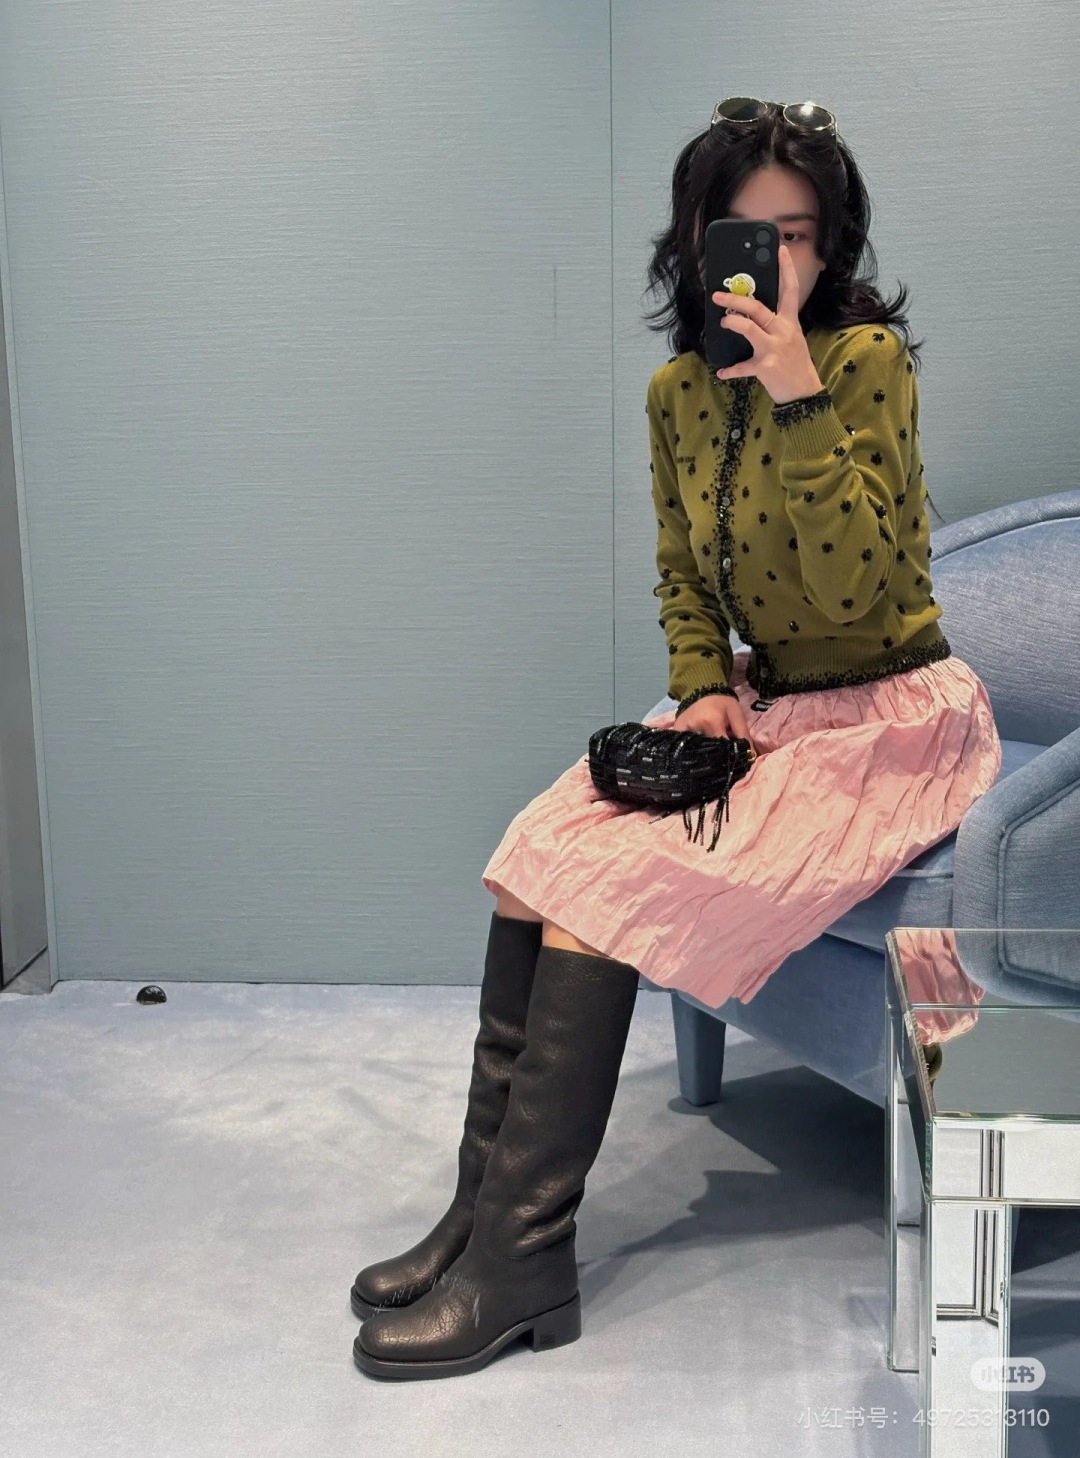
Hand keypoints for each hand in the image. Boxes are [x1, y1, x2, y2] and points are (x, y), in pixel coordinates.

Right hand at [673, 692, 758, 757]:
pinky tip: (698, 754)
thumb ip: (744, 735)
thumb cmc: (722, 703)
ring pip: (695, 751)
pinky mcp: (676, 731)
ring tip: (711, 761)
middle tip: (724, 764)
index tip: (735, 763)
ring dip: (704, 757)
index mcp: (711, 722)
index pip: (722, 747)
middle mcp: (695, 727)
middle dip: (717, 760)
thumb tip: (750, 757)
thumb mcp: (736, 715)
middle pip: (707, 752)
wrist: (701, 690)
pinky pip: (684, 747)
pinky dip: (691, 752)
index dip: (729, 757)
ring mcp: (682, 730)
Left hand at [712, 244, 823, 405]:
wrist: (803, 393)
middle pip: (758, 308)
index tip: (778, 249)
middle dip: (736, 299)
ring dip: (733, 323)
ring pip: (750, 328)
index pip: (790, 289)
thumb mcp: (790, 338)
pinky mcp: (765, 367)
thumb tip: (749, 312)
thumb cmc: (793, 363)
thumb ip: (774, 324)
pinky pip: (742, 367)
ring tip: (723, 321)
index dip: (785, 268)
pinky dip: (730, 370)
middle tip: (718, 296)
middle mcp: (782, 331)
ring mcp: (774, 349)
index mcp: (789, 322)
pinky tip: (721, 371)